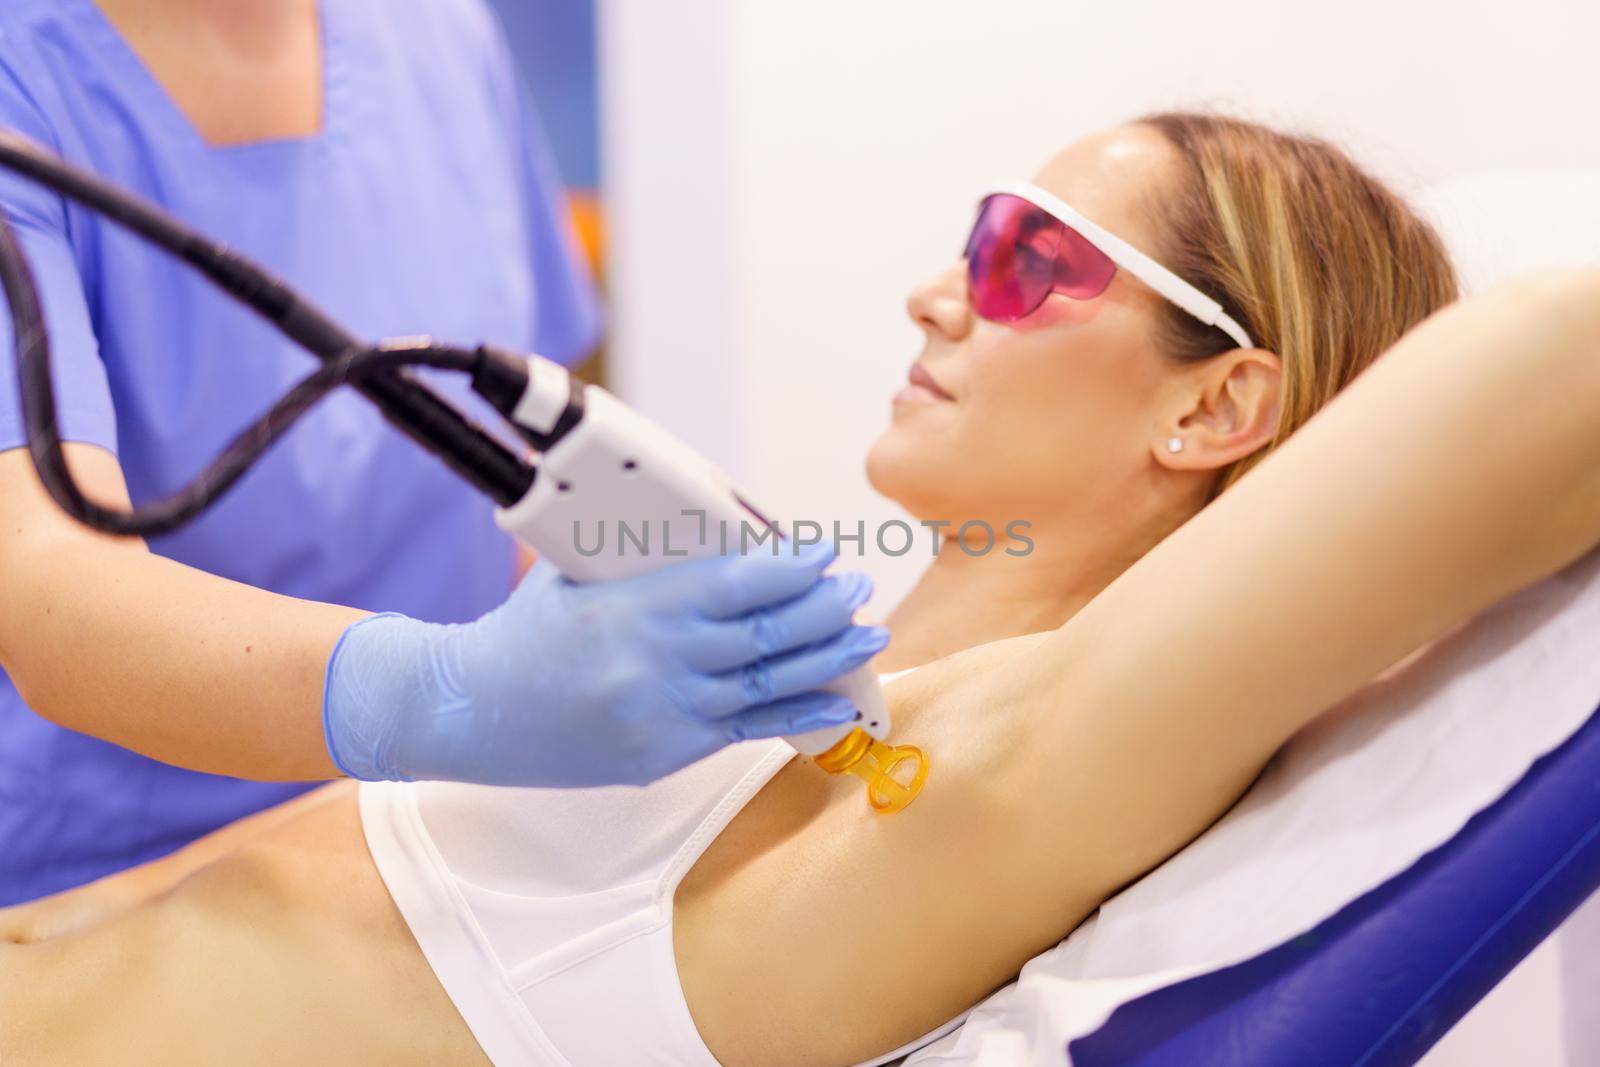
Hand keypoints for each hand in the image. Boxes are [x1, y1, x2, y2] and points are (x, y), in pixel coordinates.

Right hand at [323, 544, 885, 786]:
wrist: (467, 710)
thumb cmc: (523, 630)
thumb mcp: (575, 572)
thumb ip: (640, 557)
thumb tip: (713, 531)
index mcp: (635, 608)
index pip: (735, 583)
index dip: (790, 569)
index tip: (823, 553)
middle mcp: (657, 663)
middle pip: (764, 634)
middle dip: (823, 609)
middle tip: (859, 589)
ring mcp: (663, 714)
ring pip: (766, 684)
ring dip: (825, 658)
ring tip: (867, 636)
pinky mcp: (663, 754)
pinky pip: (746, 732)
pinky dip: (797, 716)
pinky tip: (837, 702)